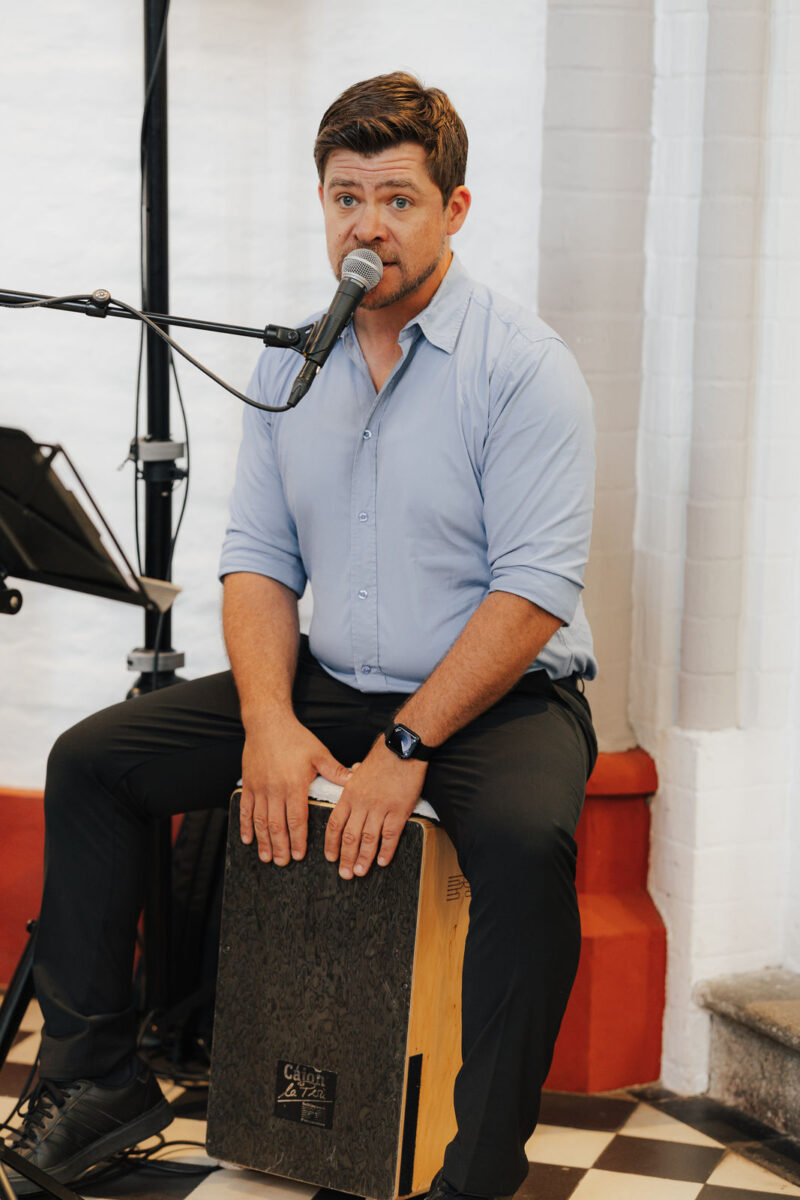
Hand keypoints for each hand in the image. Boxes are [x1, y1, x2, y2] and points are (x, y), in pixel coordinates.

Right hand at [240, 715, 349, 865]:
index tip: (299, 855)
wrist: (267, 723)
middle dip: (280, 847)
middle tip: (283, 863)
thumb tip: (355, 780)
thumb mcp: (319, 753)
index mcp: (295, 785)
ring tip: (267, 857)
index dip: (297, 840)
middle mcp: (275, 790)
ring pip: (260, 822)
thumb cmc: (295, 738)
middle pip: (277, 826)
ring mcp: (259, 788)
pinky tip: (248, 839)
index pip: (296, 819)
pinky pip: (245, 810)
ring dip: (263, 842)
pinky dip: (245, 826)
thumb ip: (335, 771)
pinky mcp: (248, 784)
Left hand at [324, 739, 426, 878]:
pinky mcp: (398, 811)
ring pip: (368, 840)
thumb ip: (352, 779)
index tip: (331, 857)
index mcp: (349, 794)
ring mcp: (380, 808)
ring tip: (360, 872)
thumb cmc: (382, 756)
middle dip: (346, 858)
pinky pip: (390, 836)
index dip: (332, 844)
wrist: (402, 749)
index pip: (335, 824)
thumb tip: (349, 777)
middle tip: (345, 874)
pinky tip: (383, 861)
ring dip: (363, 858)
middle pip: (350, 837)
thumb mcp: (360, 769)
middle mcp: (362, 804)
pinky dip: (386, 851)